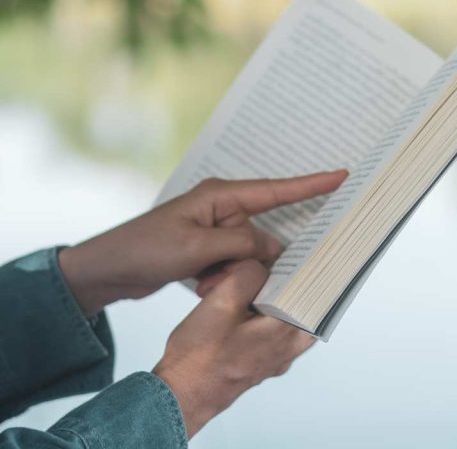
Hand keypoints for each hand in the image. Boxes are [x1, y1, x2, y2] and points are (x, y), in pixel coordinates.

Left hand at [59, 170, 346, 315]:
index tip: (342, 175)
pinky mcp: (211, 248)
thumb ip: (240, 243)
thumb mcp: (196, 247)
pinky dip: (226, 277)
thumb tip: (274, 246)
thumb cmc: (146, 249)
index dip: (311, 185)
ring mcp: (217, 229)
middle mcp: (224, 208)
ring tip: (203, 280)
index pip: (276, 190)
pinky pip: (236, 262)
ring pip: (251, 252)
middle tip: (238, 267)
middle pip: (264, 229)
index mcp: (221, 196)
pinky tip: (202, 284)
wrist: (110, 268)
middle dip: (259, 254)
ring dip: (235, 271)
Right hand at [153, 259, 315, 437]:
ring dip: (272, 298)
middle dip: (286, 283)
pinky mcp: (261, 362)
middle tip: (271, 268)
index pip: (311, 291)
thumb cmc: (199, 358)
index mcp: (286, 332)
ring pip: (288, 317)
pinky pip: (274, 331)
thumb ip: (249, 275)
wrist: (181, 396)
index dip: (297, 270)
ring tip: (250, 286)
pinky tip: (243, 306)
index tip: (289, 256)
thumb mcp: (222, 302)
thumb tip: (260, 267)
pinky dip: (263, 315)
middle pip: (303, 304)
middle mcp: (288, 348)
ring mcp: (276, 358)